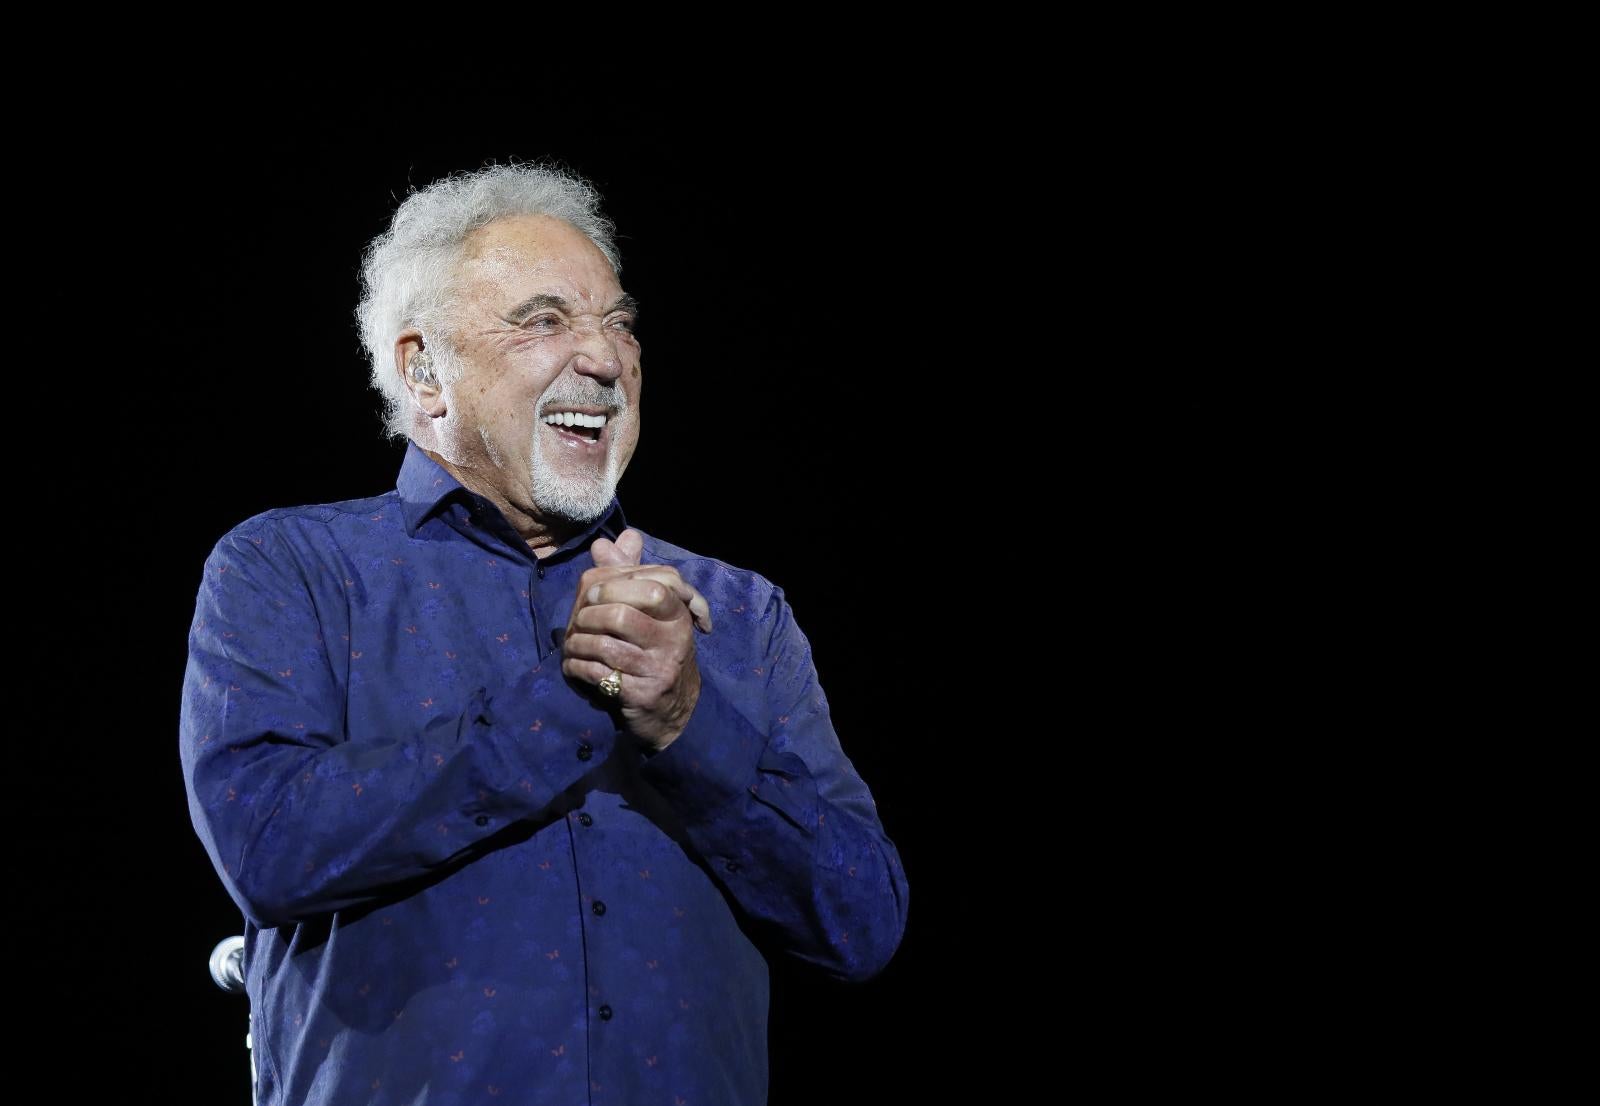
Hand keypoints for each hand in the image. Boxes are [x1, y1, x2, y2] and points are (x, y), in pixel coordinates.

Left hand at [561, 529, 711, 750]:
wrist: (673, 710)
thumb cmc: (655, 653)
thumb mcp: (648, 614)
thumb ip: (627, 576)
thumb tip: (603, 544)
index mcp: (678, 614)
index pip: (655, 584)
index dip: (616, 583)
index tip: (593, 592)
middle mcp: (675, 639)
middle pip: (623, 614)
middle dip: (589, 615)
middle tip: (578, 621)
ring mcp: (660, 668)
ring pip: (605, 646)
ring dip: (578, 644)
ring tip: (572, 645)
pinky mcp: (643, 695)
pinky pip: (599, 675)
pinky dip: (577, 668)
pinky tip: (572, 666)